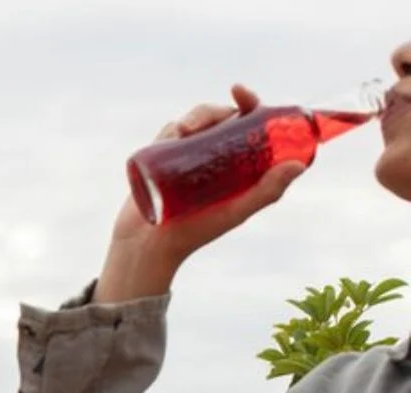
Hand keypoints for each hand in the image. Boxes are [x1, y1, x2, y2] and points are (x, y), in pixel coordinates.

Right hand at [94, 84, 307, 303]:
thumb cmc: (195, 232)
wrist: (148, 244)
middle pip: (221, 118)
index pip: (250, 127)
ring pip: (194, 121)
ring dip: (192, 118)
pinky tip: (172, 137)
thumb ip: (266, 191)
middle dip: (214, 111)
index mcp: (237, 165)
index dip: (251, 106)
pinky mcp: (161, 157)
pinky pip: (169, 132)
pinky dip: (172, 129)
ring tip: (183, 131)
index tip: (242, 95)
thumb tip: (297, 165)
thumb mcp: (236, 211)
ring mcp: (187, 155)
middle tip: (203, 119)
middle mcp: (214, 156)